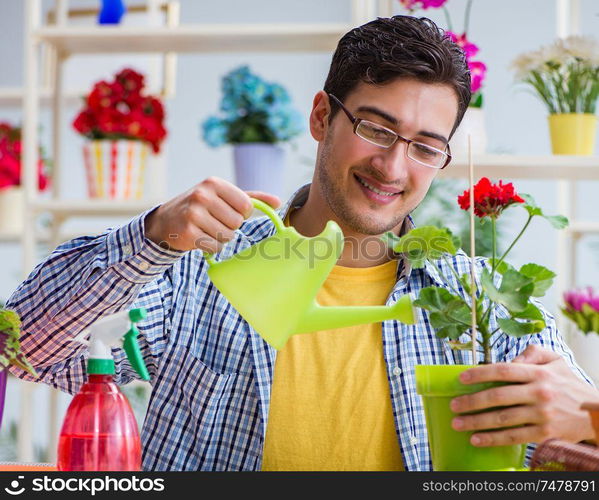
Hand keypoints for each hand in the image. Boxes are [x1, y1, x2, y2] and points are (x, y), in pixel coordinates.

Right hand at [144, 176, 280, 251]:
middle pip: (237, 222)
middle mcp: (202, 195)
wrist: (166, 220)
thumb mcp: (223, 196)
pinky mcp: (188, 233)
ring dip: (220, 237)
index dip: (241, 213)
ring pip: (227, 236)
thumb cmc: (202, 206)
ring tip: (206, 228)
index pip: (246, 205)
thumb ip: (252, 197)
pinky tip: (199, 237)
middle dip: (229, 226)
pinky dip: (211, 246)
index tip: (228, 211)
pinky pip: (215, 247)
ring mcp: (194, 214)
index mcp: (214, 183)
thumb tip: (278, 202)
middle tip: (213, 221)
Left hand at [450, 344, 598, 446]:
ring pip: (502, 419)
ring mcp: (541, 415)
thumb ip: (532, 353)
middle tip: (453, 405)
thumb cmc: (569, 384)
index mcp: (538, 373)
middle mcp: (538, 393)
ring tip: (458, 423)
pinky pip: (513, 437)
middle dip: (471, 401)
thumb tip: (510, 358)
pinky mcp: (544, 434)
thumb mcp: (555, 360)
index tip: (461, 378)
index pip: (502, 371)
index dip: (479, 374)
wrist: (595, 412)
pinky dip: (492, 439)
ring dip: (476, 422)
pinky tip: (476, 439)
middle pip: (498, 396)